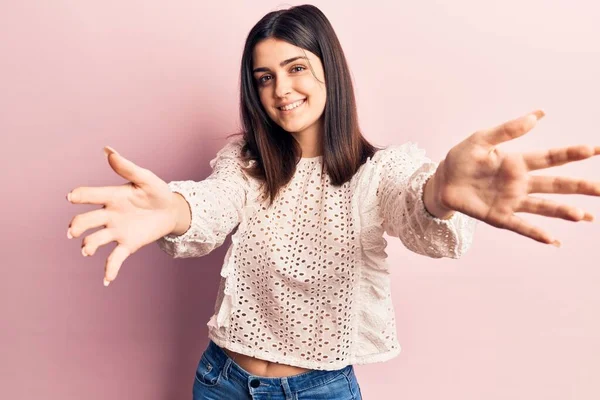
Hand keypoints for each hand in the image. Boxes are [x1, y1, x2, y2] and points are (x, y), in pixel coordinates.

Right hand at [67, 147, 178, 285]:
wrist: (172, 210)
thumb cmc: (156, 191)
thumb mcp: (145, 178)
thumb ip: (127, 167)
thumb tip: (108, 150)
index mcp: (111, 196)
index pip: (90, 196)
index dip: (79, 196)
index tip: (71, 197)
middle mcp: (109, 214)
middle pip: (86, 221)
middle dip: (78, 226)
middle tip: (74, 231)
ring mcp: (117, 231)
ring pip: (96, 240)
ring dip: (89, 246)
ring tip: (87, 250)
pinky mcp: (128, 244)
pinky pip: (115, 259)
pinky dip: (110, 270)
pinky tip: (107, 280)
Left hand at [435, 110, 599, 245]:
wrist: (442, 181)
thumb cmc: (462, 158)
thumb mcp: (481, 139)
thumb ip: (508, 129)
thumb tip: (538, 114)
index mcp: (517, 162)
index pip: (551, 158)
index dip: (572, 154)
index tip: (595, 150)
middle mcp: (520, 183)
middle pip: (555, 185)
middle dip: (579, 187)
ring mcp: (511, 201)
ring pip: (542, 207)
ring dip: (562, 211)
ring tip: (583, 216)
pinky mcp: (498, 216)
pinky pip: (519, 226)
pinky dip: (535, 232)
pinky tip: (552, 240)